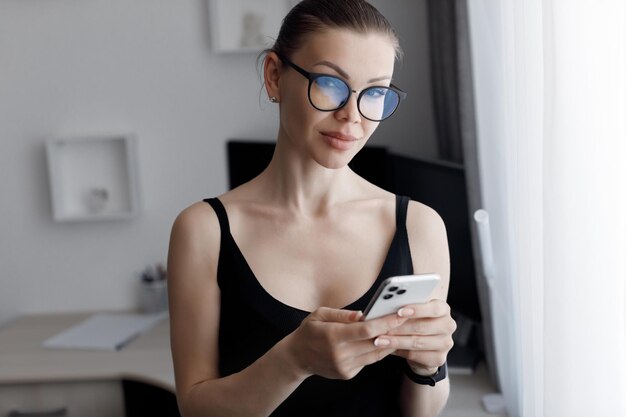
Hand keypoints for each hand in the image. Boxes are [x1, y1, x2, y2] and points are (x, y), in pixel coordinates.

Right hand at [283, 307, 407, 379]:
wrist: (297, 357)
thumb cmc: (309, 331)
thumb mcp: (319, 314)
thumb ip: (342, 314)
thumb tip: (363, 314)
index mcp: (333, 336)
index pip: (366, 330)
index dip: (386, 322)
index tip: (400, 314)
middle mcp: (340, 354)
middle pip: (375, 343)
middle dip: (393, 330)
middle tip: (407, 319)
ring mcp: (345, 367)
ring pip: (375, 354)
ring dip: (389, 342)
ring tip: (400, 329)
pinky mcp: (348, 374)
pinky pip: (368, 361)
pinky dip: (378, 350)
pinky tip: (384, 340)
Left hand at [373, 300, 455, 374]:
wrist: (424, 346)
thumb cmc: (415, 323)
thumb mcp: (413, 313)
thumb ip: (405, 308)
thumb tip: (385, 305)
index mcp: (443, 309)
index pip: (434, 308)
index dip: (417, 310)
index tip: (399, 312)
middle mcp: (448, 325)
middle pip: (422, 326)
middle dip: (399, 327)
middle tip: (382, 328)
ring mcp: (445, 343)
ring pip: (417, 342)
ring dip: (396, 341)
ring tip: (379, 340)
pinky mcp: (439, 358)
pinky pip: (416, 355)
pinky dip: (399, 351)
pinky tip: (388, 349)